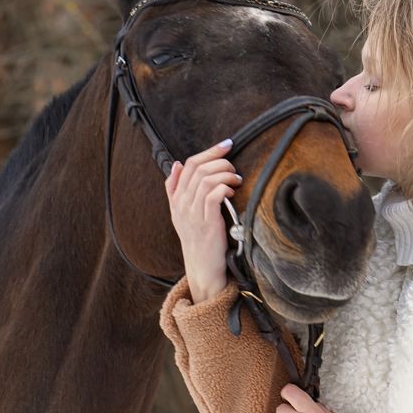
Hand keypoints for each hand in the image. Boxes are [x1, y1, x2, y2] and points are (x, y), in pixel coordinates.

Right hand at [164, 138, 242, 301]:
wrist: (202, 267)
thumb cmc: (198, 238)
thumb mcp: (182, 213)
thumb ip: (176, 189)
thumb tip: (176, 164)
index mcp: (176, 199)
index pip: (188, 164)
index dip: (209, 151)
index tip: (226, 145)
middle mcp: (181, 204)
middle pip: (197, 168)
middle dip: (220, 160)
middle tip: (234, 166)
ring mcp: (192, 213)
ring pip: (206, 179)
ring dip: (225, 173)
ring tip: (236, 179)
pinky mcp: (206, 222)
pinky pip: (213, 195)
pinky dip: (225, 187)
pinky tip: (232, 190)